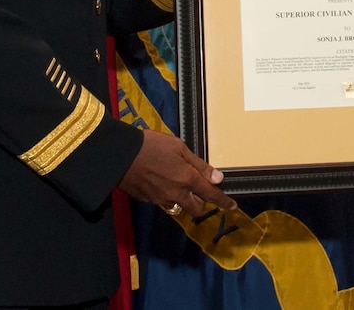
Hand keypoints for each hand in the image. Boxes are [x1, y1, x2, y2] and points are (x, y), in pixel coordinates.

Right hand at [119, 129, 236, 215]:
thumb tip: (218, 178)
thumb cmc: (151, 145)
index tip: (233, 205)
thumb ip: (198, 165)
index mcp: (187, 179)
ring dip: (184, 199)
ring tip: (177, 182)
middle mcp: (176, 194)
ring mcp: (161, 199)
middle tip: (199, 189)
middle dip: (202, 202)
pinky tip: (160, 180)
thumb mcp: (178, 147)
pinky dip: (168, 195)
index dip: (223, 201)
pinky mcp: (148, 200)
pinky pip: (164, 202)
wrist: (120, 155)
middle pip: (196, 208)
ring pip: (179, 206)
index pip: (211, 195)